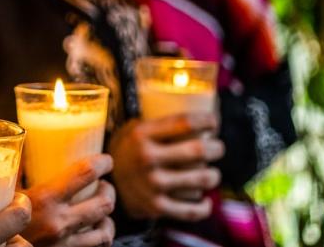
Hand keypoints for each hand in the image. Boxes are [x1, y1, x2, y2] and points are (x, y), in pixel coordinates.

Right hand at [22, 155, 115, 246]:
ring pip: (105, 231)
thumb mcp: (5, 194)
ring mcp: (67, 244)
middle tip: (103, 184)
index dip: (102, 163)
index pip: (85, 174)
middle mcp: (60, 223)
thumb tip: (25, 153)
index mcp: (46, 200)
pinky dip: (100, 237)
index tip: (105, 160)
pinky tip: (95, 230)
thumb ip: (17, 175)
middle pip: (103, 203)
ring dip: (107, 217)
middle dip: (108, 190)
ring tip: (102, 208)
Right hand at [109, 113, 223, 221]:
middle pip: (198, 150)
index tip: (213, 122)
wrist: (106, 182)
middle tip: (217, 148)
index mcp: (142, 135)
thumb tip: (202, 113)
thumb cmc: (130, 150)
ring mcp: (152, 184)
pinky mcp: (156, 207)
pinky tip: (206, 200)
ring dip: (213, 176)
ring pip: (202, 179)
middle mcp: (147, 158)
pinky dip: (204, 206)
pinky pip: (192, 210)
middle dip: (217, 148)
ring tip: (212, 173)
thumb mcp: (134, 129)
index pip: (185, 122)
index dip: (207, 120)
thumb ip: (160, 123)